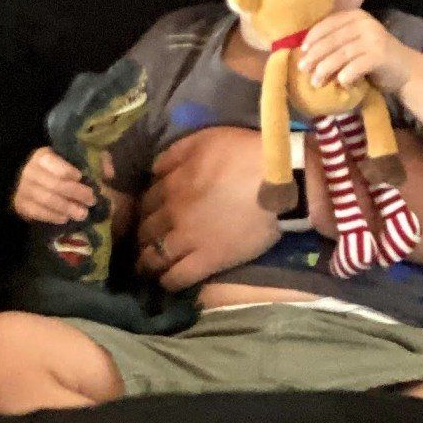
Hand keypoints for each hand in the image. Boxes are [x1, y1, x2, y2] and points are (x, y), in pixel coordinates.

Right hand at [13, 145, 97, 225]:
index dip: (68, 171)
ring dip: (67, 208)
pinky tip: (65, 219)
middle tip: (91, 201)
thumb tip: (109, 173)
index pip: (53, 163)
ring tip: (82, 214)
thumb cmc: (60, 172)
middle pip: (54, 184)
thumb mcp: (78, 162)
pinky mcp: (21, 205)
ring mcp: (23, 189)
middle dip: (75, 193)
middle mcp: (29, 170)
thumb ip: (96, 162)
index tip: (83, 178)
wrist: (34, 185)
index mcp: (43, 155)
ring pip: (46, 199)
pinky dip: (52, 216)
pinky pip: (37, 212)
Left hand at [139, 125, 279, 289]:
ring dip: (147, 262)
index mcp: (171, 184)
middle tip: (145, 242)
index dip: (144, 209)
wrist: (280, 181)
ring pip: (155, 256)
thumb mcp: (204, 140)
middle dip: (142, 236)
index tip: (147, 215)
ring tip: (147, 267)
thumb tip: (152, 171)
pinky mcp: (208, 260)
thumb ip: (174, 155)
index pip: (146, 201)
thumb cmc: (245, 153)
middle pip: (146, 229)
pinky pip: (177, 277)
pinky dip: (167, 281)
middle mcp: (172, 214)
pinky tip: (165, 282)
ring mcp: (188, 240)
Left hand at [297, 9, 412, 95]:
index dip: (312, 37)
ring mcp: (374, 38)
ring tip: (315, 82)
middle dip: (314, 56)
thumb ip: (335, 41)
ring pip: (341, 54)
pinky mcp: (380, 55)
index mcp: (356, 16)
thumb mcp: (353, 43)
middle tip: (303, 69)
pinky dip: (345, 76)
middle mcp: (365, 23)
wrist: (404, 69)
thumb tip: (304, 52)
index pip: (328, 23)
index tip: (301, 51)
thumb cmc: (372, 57)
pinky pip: (356, 66)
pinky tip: (340, 83)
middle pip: (332, 40)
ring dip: (325, 69)